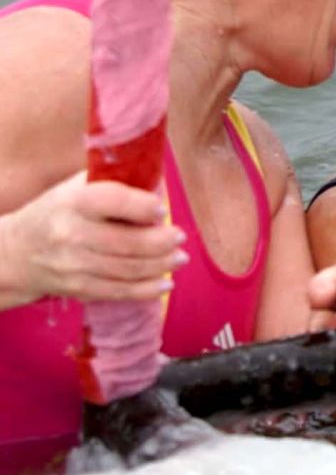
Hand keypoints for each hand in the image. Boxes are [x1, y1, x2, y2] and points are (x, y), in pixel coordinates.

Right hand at [0, 172, 186, 308]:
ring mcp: (74, 266)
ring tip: (180, 257)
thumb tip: (159, 184)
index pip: (113, 201)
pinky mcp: (79, 289)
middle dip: (162, 242)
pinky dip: (147, 289)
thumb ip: (114, 182)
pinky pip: (119, 292)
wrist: (17, 252)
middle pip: (127, 242)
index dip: (142, 206)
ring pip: (128, 269)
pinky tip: (165, 283)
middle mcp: (72, 234)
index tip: (161, 210)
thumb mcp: (77, 187)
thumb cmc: (59, 211)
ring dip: (161, 265)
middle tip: (181, 237)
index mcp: (74, 202)